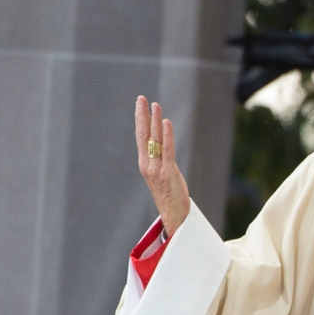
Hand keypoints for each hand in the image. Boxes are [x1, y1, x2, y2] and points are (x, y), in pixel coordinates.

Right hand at [134, 95, 190, 235]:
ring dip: (155, 121)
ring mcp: (156, 169)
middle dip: (142, 115)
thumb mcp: (162, 173)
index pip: (140, 137)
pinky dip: (167, 136)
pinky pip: (167, 151)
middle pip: (143, 135)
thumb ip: (161, 159)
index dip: (140, 119)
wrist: (173, 216)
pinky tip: (166, 122)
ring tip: (155, 105)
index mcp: (145, 164)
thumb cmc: (169, 195)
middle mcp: (147, 165)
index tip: (140, 103)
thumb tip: (165, 143)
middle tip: (142, 98)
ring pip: (154, 140)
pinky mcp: (168, 173)